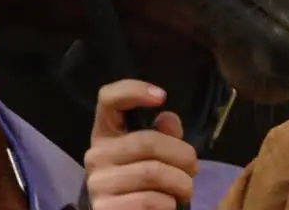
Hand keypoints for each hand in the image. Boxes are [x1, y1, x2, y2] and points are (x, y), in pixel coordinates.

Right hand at [83, 79, 198, 209]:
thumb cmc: (144, 184)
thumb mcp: (156, 155)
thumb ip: (164, 135)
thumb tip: (168, 118)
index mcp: (106, 133)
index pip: (108, 99)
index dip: (133, 90)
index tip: (161, 96)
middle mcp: (95, 155)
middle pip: (147, 141)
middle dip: (182, 155)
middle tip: (193, 167)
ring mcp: (98, 184)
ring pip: (153, 173)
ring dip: (182, 183)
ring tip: (185, 189)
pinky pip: (150, 201)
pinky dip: (169, 204)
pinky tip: (167, 205)